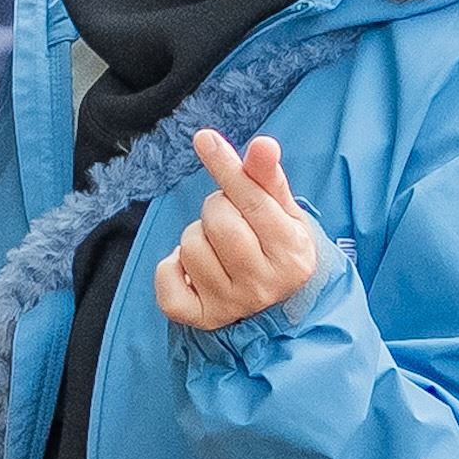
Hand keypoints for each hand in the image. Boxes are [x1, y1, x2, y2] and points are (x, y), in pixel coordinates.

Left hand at [152, 124, 326, 334]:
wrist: (279, 309)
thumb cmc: (279, 249)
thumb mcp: (284, 213)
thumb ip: (269, 178)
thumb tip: (263, 144)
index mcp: (291, 253)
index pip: (252, 201)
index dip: (226, 166)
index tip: (205, 139)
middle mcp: (263, 284)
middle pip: (217, 222)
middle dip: (217, 208)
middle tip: (231, 219)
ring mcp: (231, 305)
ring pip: (189, 246)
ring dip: (196, 236)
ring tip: (218, 247)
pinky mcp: (200, 319)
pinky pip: (166, 278)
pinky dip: (171, 267)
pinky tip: (193, 270)